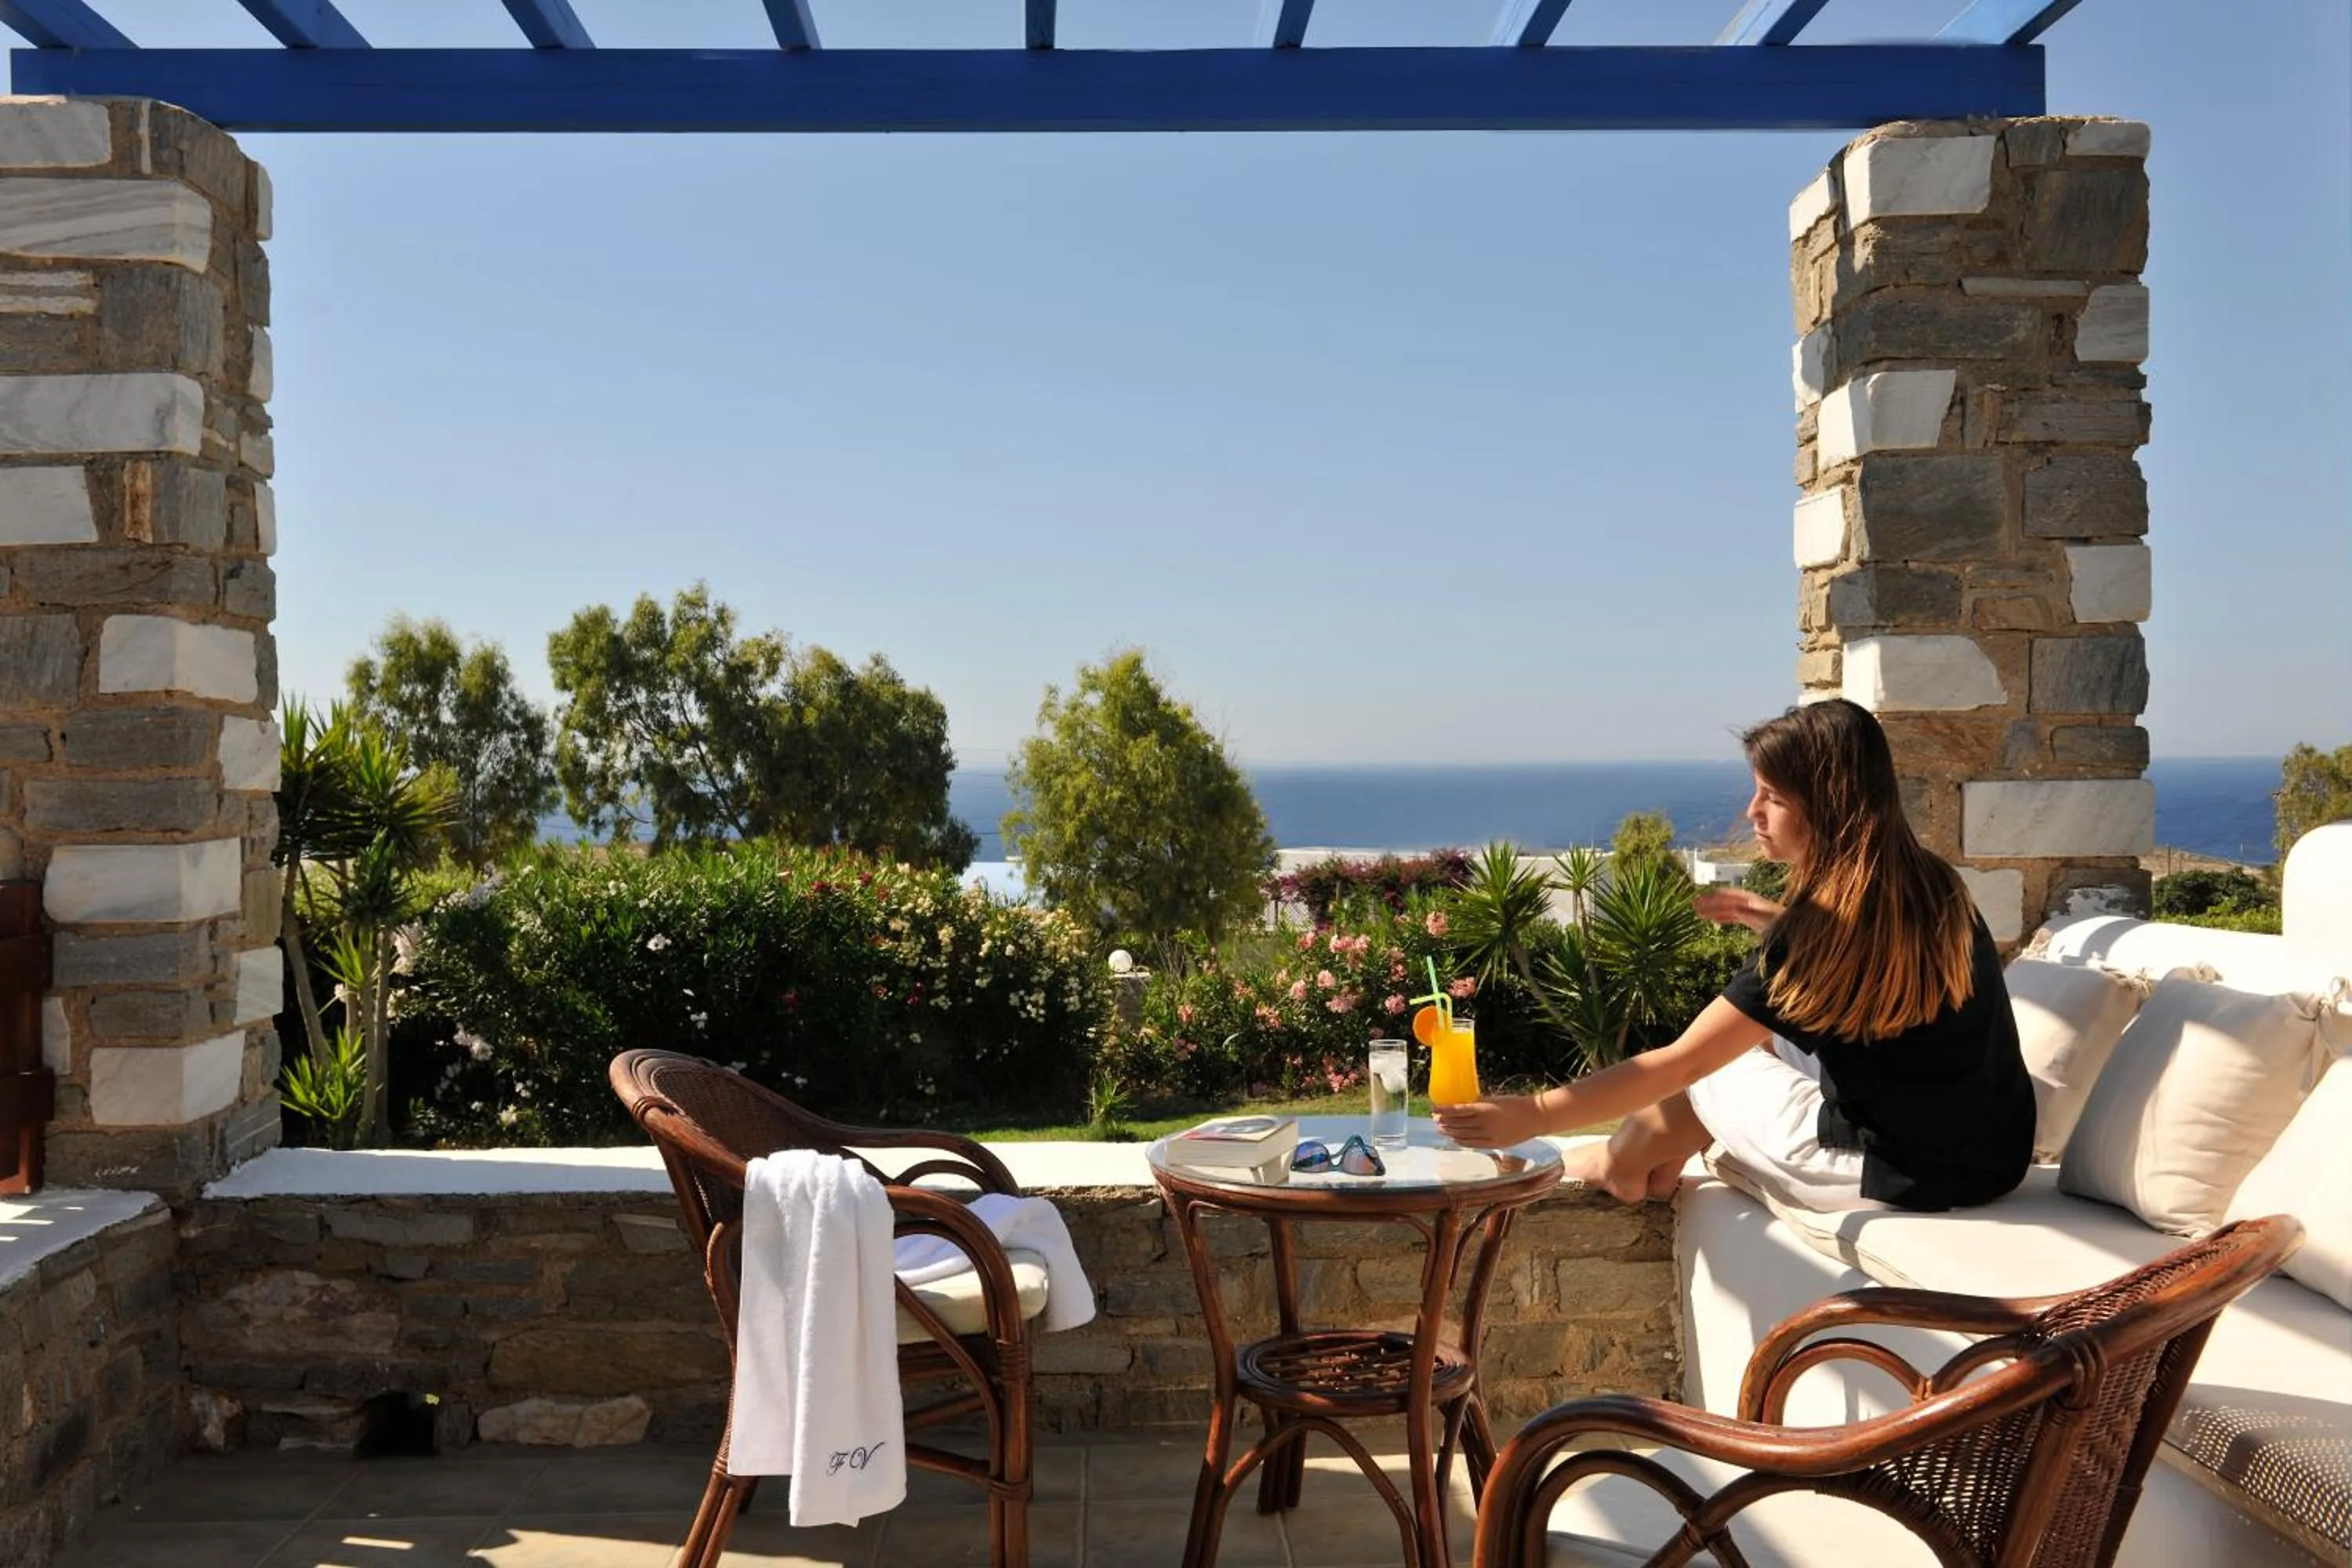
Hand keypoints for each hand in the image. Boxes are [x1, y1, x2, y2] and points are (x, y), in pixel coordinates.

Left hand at [1432, 1094, 1554, 1149]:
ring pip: (1462, 1135)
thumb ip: (1478, 1105)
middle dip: (1443, 1121)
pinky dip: (1461, 1141)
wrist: (1534, 1118)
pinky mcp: (1493, 1144)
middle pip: (1457, 1124)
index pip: (1457, 1111)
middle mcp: (1484, 1124)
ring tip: (1440, 1128)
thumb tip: (1460, 1107)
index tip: (1434, 1108)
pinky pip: (1472, 1144)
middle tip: (1435, 1119)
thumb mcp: (1494, 1100)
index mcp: (1484, 1109)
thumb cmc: (1514, 1104)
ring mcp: (1489, 1136)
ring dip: (1449, 1132)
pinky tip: (1454, 1138)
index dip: (1444, 1110)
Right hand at [1692, 886, 1780, 933]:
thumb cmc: (1781, 925)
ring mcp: (1751, 910)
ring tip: (1699, 914)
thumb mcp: (1765, 920)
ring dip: (1714, 909)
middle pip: (1725, 900)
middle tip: (1693, 905)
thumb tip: (1735, 909)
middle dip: (1710, 902)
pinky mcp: (1753, 919)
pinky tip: (1715, 921)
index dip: (1713, 898)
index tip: (1700, 900)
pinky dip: (1722, 917)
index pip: (1728, 896)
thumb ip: (1750, 914)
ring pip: (1728, 908)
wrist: (1795, 931)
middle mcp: (1749, 903)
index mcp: (1751, 901)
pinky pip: (1733, 915)